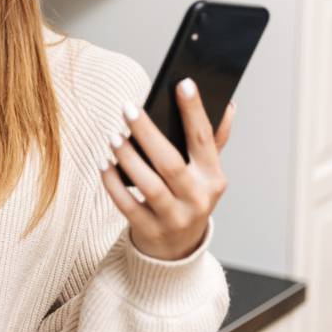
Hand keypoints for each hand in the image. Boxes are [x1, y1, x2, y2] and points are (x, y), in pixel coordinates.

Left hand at [99, 77, 233, 260]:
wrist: (178, 249)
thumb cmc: (188, 197)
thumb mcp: (205, 172)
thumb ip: (213, 141)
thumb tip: (228, 104)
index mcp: (213, 178)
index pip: (204, 139)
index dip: (194, 110)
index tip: (183, 82)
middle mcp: (198, 199)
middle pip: (171, 162)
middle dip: (147, 132)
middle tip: (127, 108)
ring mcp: (175, 218)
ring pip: (149, 185)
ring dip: (128, 158)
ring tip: (112, 136)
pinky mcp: (151, 231)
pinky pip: (127, 205)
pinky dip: (113, 183)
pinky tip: (104, 164)